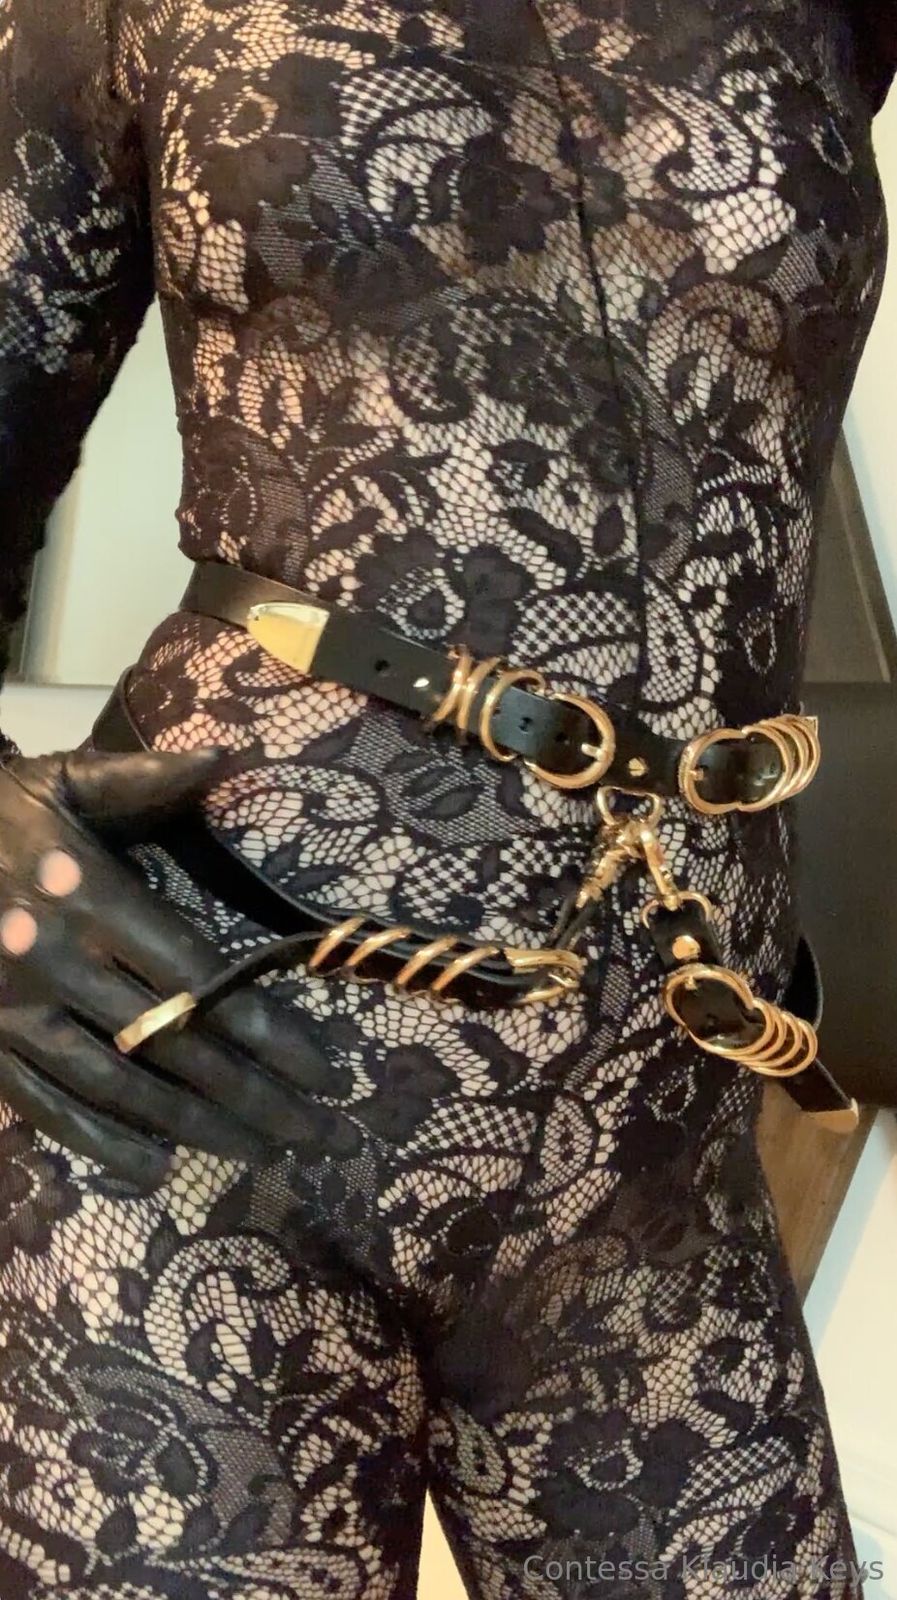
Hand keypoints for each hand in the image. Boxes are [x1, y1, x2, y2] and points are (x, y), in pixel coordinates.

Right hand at [0, 748, 330, 1185]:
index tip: (327, 1071)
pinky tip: (156, 1167)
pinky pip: (48, 1107)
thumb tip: (227, 757)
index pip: (199, 982)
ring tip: (265, 1153)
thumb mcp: (71, 779)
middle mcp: (55, 963)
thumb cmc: (6, 813)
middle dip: (256, 1098)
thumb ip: (146, 778)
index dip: (268, 1035)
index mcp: (89, 897)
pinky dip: (101, 1143)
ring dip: (197, 1130)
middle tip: (320, 1133)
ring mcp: (15, 1012)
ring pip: (119, 1089)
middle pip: (174, 1048)